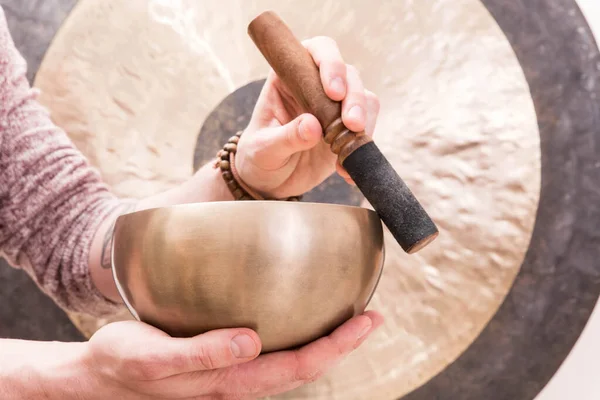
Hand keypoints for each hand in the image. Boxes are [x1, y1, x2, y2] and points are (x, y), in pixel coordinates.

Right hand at [81, 312, 382, 398]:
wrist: (101, 375)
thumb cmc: (124, 363)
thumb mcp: (153, 358)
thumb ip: (202, 353)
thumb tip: (251, 341)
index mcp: (228, 383)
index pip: (297, 366)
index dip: (336, 345)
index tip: (367, 321)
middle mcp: (239, 383)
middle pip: (304, 367)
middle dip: (343, 344)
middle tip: (373, 315)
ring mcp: (234, 376)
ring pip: (292, 363)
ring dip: (326, 342)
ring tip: (351, 318)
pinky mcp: (226, 363)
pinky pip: (273, 354)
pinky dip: (298, 338)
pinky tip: (302, 319)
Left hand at [234, 36, 380, 198]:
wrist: (269, 182)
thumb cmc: (259, 157)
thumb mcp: (263, 149)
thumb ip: (286, 137)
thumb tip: (313, 126)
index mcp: (289, 77)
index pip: (315, 51)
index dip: (330, 63)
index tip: (333, 92)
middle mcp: (316, 85)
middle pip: (348, 74)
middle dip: (354, 97)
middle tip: (351, 124)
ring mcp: (335, 107)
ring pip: (364, 98)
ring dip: (364, 120)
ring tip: (348, 147)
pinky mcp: (349, 129)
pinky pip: (367, 129)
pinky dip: (363, 146)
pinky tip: (345, 169)